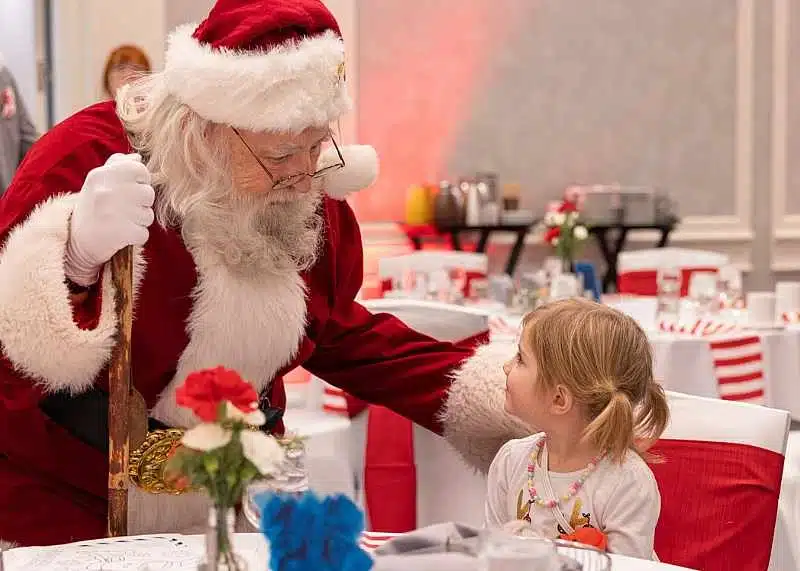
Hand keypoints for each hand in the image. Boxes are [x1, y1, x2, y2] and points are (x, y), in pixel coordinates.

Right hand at [65, 153, 154, 285]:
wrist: (74, 241)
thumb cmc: (92, 208)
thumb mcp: (98, 181)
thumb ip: (118, 165)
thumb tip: (138, 158)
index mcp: (101, 174)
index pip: (139, 169)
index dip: (141, 181)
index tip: (130, 189)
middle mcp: (106, 190)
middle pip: (148, 194)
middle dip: (141, 204)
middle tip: (124, 210)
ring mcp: (112, 213)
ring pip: (148, 215)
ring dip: (139, 222)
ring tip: (121, 222)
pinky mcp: (119, 234)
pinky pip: (144, 234)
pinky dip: (136, 238)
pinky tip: (121, 235)